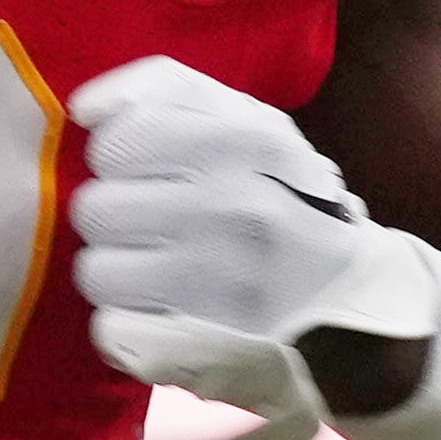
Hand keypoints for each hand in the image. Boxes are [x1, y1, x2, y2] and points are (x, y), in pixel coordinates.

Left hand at [65, 58, 440, 436]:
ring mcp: (220, 283)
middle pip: (96, 209)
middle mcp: (232, 208)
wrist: (354, 300)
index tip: (150, 170)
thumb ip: (167, 91)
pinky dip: (128, 324)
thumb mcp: (251, 122)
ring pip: (96, 272)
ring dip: (119, 273)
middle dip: (118, 218)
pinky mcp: (209, 348)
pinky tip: (164, 311)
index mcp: (242, 142)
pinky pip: (112, 329)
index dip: (122, 157)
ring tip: (160, 270)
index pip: (116, 141)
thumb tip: (85, 108)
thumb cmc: (286, 197)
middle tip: (159, 227)